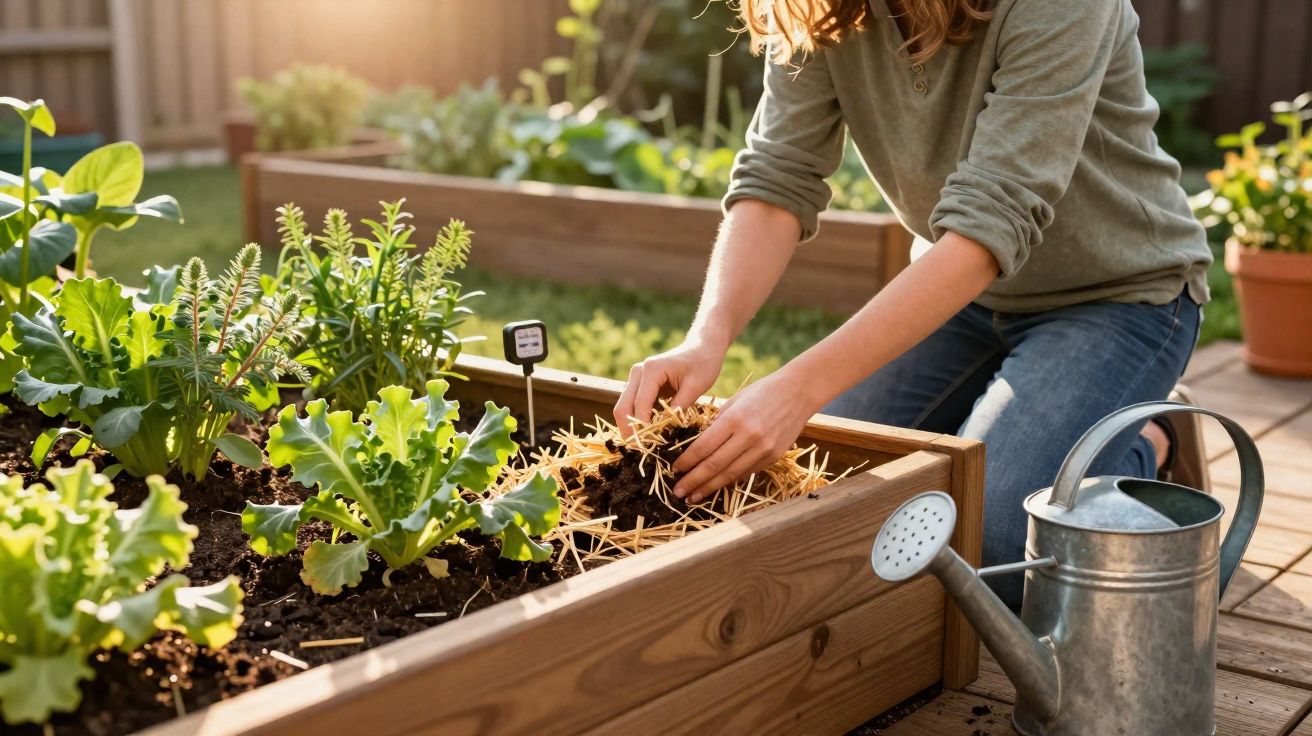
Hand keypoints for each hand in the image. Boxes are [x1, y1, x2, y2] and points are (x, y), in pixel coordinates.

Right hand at [613, 338, 725, 436]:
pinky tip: (648, 435)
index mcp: (651, 370)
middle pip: (622, 408)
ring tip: (645, 446)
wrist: (702, 348)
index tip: (653, 447)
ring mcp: (635, 378)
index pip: (639, 407)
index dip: (643, 429)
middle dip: (630, 432)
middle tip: (643, 452)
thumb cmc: (703, 364)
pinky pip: (632, 406)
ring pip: (623, 409)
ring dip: (631, 427)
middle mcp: (637, 372)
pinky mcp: (639, 385)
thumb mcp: (696, 386)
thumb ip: (679, 408)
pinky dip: (636, 421)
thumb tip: (664, 431)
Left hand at [672, 369, 822, 502]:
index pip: (703, 447)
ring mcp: (763, 449)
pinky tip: (717, 486)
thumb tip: (698, 446)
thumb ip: (717, 423)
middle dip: (693, 481)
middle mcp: (748, 436)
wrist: (798, 392)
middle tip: (678, 491)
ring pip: (730, 474)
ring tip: (694, 496)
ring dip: (709, 487)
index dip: (686, 462)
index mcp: (734, 419)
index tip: (674, 469)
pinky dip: (729, 480)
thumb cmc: (762, 392)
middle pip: (714, 465)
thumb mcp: (735, 401)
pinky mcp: (773, 457)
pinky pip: (746, 472)